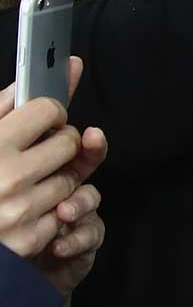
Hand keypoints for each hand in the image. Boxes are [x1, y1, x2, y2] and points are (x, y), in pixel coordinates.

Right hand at [0, 61, 107, 288]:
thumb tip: (66, 67)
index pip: (48, 110)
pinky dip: (50, 211)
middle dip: (59, 144)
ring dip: (56, 179)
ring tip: (26, 183)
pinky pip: (63, 213)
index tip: (43, 121)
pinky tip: (23, 211)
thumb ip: (7, 104)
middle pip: (68, 143)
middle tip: (38, 152)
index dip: (49, 113)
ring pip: (71, 180)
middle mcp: (9, 177)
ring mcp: (22, 211)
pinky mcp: (31, 239)